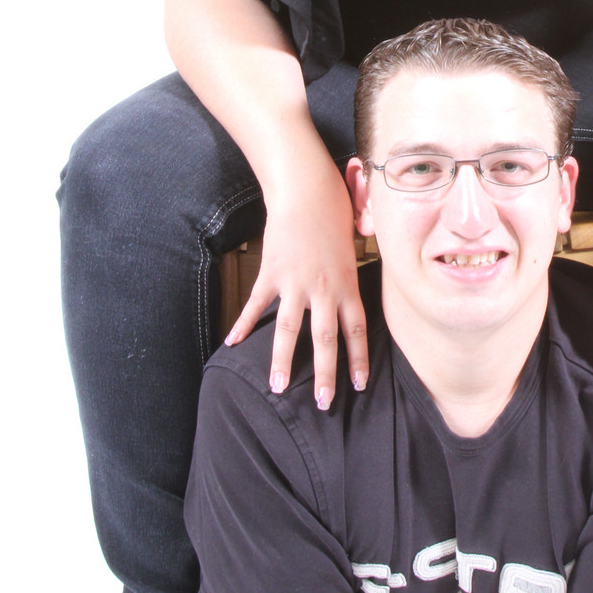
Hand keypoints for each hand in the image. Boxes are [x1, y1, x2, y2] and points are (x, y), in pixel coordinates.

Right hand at [224, 169, 367, 406]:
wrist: (307, 190)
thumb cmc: (335, 211)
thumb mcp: (355, 243)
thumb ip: (353, 270)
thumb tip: (356, 284)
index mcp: (347, 283)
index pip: (356, 329)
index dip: (358, 359)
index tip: (360, 385)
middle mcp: (323, 289)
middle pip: (325, 339)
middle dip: (324, 373)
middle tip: (324, 403)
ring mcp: (295, 283)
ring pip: (288, 330)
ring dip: (281, 361)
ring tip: (277, 388)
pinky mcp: (271, 273)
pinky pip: (256, 304)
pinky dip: (243, 324)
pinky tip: (232, 344)